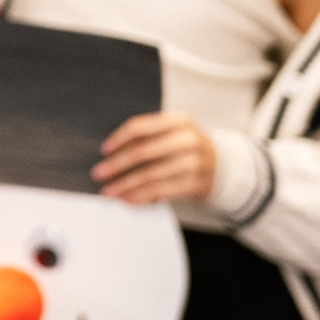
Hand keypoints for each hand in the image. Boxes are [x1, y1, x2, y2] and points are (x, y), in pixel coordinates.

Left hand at [93, 111, 217, 203]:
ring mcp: (193, 162)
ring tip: (108, 192)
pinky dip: (140, 196)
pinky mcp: (195, 184)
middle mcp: (187, 139)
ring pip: (150, 175)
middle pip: (142, 152)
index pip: (141, 127)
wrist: (221, 165)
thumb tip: (109, 154)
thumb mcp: (172, 132)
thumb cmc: (185, 146)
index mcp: (178, 120)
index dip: (119, 138)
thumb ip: (147, 137)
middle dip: (116, 165)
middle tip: (98, 173)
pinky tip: (126, 199)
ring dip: (124, 185)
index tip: (103, 150)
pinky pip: (161, 191)